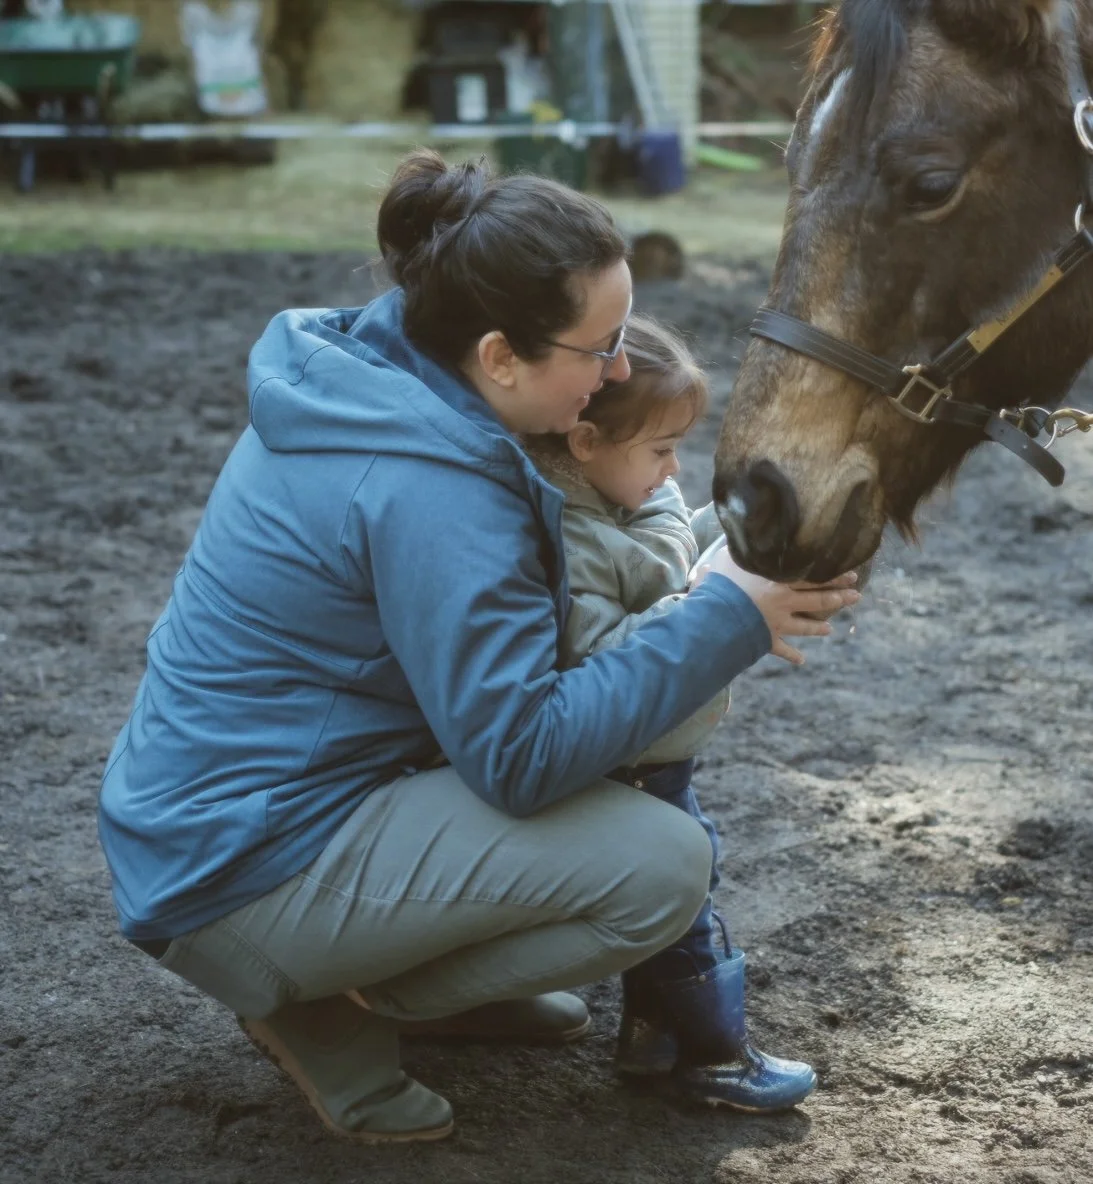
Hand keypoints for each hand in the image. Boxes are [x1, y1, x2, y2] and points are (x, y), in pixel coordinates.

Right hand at [699, 548, 860, 665]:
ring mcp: (776, 623)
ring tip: (830, 630)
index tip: (853, 576)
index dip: (835, 577)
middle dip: (839, 599)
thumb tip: (745, 534)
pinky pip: (781, 650)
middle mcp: (784, 602)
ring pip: (804, 626)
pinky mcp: (766, 640)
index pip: (814, 577)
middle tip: (856, 597)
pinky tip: (801, 661)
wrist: (715, 616)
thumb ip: (742, 548)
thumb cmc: (722, 583)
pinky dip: (792, 656)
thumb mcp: (731, 557)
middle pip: (817, 600)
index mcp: (780, 580)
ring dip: (818, 629)